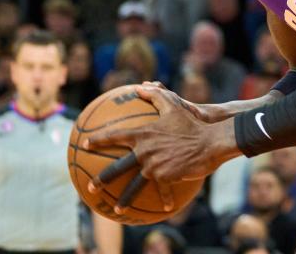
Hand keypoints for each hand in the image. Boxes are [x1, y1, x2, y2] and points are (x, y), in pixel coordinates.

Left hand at [84, 85, 234, 213]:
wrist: (209, 142)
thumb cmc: (192, 123)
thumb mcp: (174, 106)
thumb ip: (156, 96)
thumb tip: (139, 86)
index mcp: (143, 135)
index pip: (115, 136)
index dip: (99, 139)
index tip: (86, 144)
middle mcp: (144, 152)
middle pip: (117, 167)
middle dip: (101, 179)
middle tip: (89, 187)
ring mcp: (154, 166)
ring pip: (134, 186)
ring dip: (124, 199)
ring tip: (117, 210)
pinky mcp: (166, 177)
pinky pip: (163, 191)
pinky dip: (165, 199)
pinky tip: (165, 210)